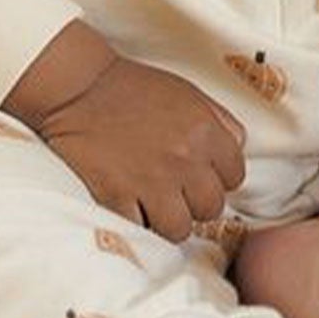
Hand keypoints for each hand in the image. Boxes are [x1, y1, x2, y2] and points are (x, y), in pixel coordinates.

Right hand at [4, 19, 246, 239]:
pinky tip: (131, 205)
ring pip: (180, 229)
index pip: (235, 177)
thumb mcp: (189, 94)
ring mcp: (150, 181)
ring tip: (156, 206)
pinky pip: (140, 229)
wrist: (81, 89)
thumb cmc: (134, 88)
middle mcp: (183, 160)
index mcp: (205, 132)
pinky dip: (137, 222)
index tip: (202, 176)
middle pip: (211, 207)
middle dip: (197, 202)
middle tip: (178, 192)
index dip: (219, 179)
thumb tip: (238, 149)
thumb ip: (220, 122)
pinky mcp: (116, 197)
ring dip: (170, 221)